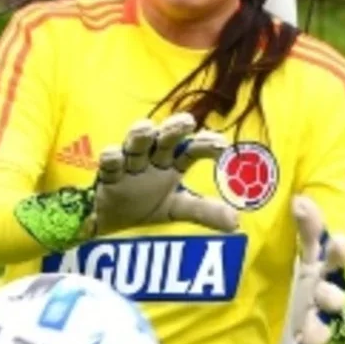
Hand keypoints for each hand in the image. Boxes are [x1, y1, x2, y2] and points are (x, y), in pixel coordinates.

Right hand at [90, 113, 239, 236]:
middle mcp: (152, 159)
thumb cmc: (147, 205)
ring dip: (139, 137)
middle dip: (173, 130)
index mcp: (172, 163)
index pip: (191, 150)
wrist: (111, 221)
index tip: (222, 145)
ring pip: (135, 147)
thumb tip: (236, 222)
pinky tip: (113, 154)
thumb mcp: (178, 208)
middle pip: (163, 140)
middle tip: (187, 121)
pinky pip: (110, 166)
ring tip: (146, 128)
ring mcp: (129, 166)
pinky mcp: (108, 177)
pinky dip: (110, 158)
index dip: (205, 145)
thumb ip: (204, 212)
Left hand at [281, 195, 344, 343]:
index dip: (338, 252)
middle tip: (325, 295)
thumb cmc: (317, 270)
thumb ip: (307, 226)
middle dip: (332, 296)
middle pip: (336, 298)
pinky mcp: (309, 339)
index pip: (337, 259)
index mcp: (330, 270)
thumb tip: (299, 198)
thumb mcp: (311, 248)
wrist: (325, 305)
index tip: (339, 242)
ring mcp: (321, 320)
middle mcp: (330, 296)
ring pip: (324, 329)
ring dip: (317, 333)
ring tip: (308, 338)